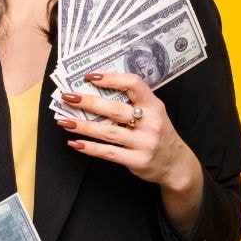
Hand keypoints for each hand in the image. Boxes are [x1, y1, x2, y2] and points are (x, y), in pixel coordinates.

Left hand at [56, 72, 196, 188]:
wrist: (176, 164)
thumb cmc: (157, 133)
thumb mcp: (153, 113)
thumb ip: (133, 102)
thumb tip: (96, 90)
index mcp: (154, 105)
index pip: (133, 84)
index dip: (111, 78)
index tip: (89, 77)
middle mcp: (151, 122)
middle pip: (114, 109)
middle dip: (88, 102)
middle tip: (67, 97)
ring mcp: (145, 143)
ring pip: (108, 132)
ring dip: (83, 126)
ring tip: (64, 121)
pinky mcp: (138, 160)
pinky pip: (109, 152)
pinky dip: (90, 148)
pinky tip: (75, 142)